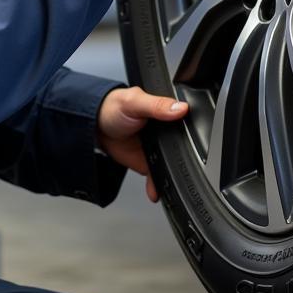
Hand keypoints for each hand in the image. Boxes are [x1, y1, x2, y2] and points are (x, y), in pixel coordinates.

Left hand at [97, 86, 188, 201]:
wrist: (94, 125)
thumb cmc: (113, 107)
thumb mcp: (135, 101)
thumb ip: (157, 105)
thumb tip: (180, 107)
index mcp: (166, 112)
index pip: (187, 123)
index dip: (195, 134)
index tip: (199, 147)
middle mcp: (165, 131)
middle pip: (183, 148)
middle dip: (186, 161)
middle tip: (186, 170)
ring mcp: (157, 149)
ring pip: (172, 165)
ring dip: (173, 177)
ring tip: (173, 185)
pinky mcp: (147, 162)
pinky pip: (157, 177)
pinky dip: (158, 186)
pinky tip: (156, 191)